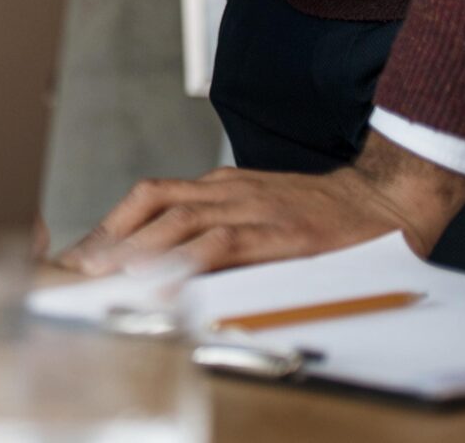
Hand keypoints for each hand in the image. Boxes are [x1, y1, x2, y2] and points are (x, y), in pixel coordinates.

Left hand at [57, 132, 464, 277]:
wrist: (386, 202)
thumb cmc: (323, 215)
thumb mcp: (261, 210)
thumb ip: (221, 228)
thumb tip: (173, 262)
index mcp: (222, 186)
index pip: (152, 196)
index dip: (112, 222)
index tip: (83, 252)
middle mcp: (230, 191)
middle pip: (153, 203)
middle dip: (111, 236)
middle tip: (78, 267)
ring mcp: (254, 208)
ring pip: (180, 220)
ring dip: (138, 248)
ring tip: (106, 274)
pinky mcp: (279, 232)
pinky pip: (224, 244)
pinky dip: (189, 261)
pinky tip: (167, 279)